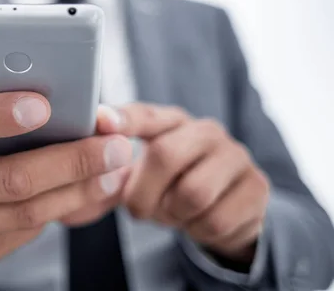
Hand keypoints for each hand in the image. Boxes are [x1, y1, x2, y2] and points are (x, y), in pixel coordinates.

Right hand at [0, 92, 132, 289]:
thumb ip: (8, 113)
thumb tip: (82, 111)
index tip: (43, 105)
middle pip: (9, 178)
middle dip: (70, 160)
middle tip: (114, 146)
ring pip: (27, 211)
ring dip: (79, 190)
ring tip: (114, 170)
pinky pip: (27, 231)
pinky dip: (65, 208)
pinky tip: (89, 191)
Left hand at [98, 104, 269, 263]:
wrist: (224, 210)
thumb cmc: (172, 185)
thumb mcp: (143, 171)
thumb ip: (117, 161)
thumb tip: (88, 152)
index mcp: (172, 121)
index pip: (145, 115)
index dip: (123, 119)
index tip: (101, 122)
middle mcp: (206, 130)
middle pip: (165, 155)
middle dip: (142, 192)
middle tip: (135, 209)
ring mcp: (236, 156)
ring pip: (192, 193)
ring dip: (171, 214)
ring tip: (170, 213)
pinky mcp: (257, 187)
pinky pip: (215, 219)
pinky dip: (196, 230)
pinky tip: (195, 222)